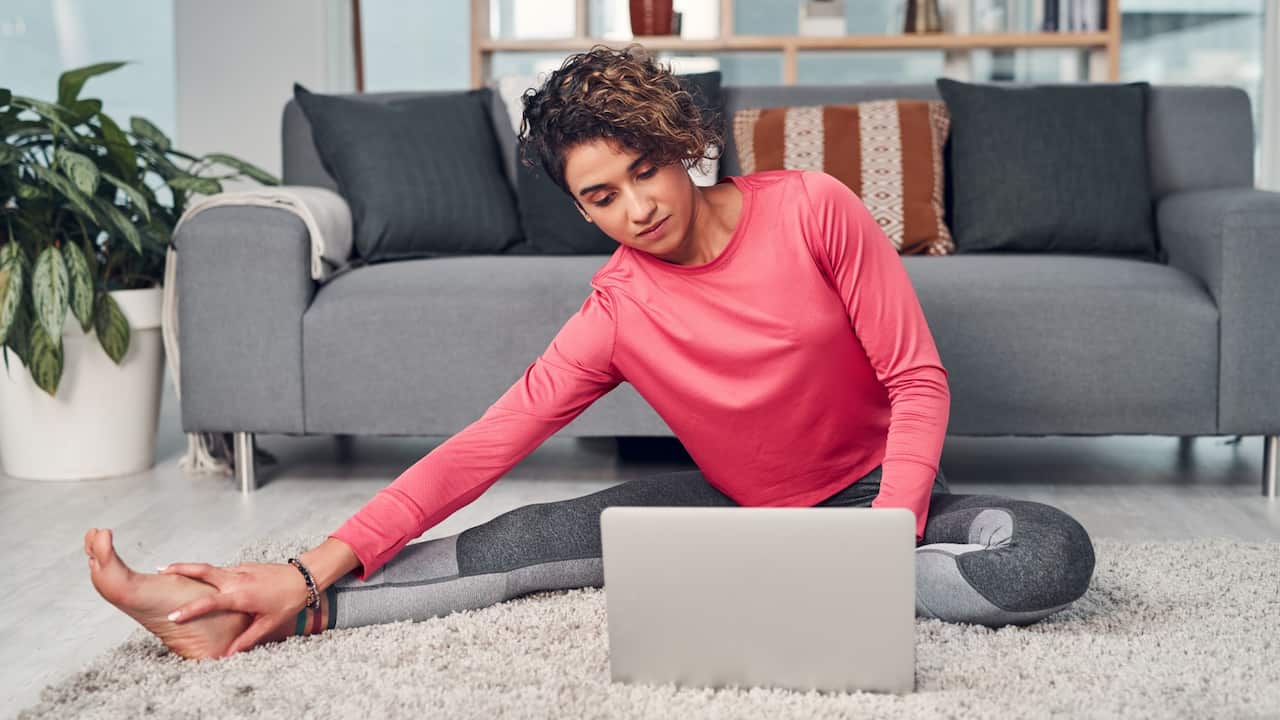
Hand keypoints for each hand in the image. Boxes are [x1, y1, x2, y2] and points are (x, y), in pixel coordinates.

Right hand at [158, 561, 310, 656]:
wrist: (305, 577)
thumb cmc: (288, 601)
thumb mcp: (269, 624)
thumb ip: (247, 639)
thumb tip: (228, 655)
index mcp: (240, 595)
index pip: (208, 603)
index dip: (189, 611)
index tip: (172, 617)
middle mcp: (237, 579)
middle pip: (203, 571)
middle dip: (180, 569)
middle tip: (159, 571)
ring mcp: (240, 570)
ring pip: (211, 569)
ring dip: (192, 570)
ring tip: (171, 573)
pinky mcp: (245, 567)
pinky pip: (223, 571)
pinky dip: (210, 574)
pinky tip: (203, 581)